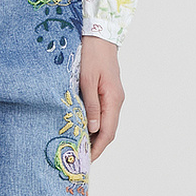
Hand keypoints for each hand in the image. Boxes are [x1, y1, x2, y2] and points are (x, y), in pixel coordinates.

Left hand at [78, 36, 124, 160]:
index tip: (87, 160)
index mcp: (113, 99)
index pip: (108, 132)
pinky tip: (83, 125)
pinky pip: (103, 112)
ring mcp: (113, 96)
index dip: (98, 148)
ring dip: (95, 135)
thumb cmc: (92, 55)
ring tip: (79, 144)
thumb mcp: (87, 80)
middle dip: (96, 145)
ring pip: (106, 122)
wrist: (99, 35)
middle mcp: (116, 100)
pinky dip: (94, 122)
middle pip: (108, 130)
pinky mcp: (107, 91)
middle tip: (80, 156)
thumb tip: (93, 129)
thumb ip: (91, 105)